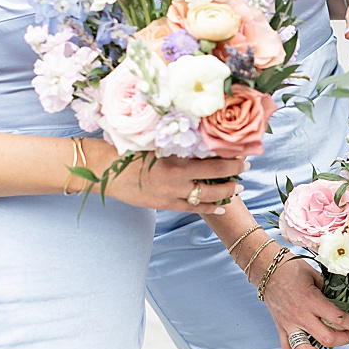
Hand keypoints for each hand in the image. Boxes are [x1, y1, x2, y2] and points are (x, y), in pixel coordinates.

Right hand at [103, 152, 246, 213]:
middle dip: (233, 174)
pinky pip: (192, 208)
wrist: (103, 170)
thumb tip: (202, 139)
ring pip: (206, 197)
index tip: (244, 153)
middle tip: (245, 167)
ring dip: (225, 193)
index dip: (231, 159)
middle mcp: (176, 180)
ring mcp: (171, 195)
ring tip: (237, 188)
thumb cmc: (127, 150)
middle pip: (214, 179)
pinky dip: (208, 208)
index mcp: (176, 161)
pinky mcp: (164, 205)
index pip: (213, 161)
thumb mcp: (156, 143)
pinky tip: (221, 207)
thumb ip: (179, 144)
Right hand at [260, 256, 348, 348]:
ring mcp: (288, 325)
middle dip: (345, 338)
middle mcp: (299, 316)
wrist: (267, 271)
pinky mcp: (281, 330)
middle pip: (326, 338)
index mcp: (311, 300)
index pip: (338, 318)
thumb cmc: (294, 269)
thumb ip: (331, 290)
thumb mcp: (317, 275)